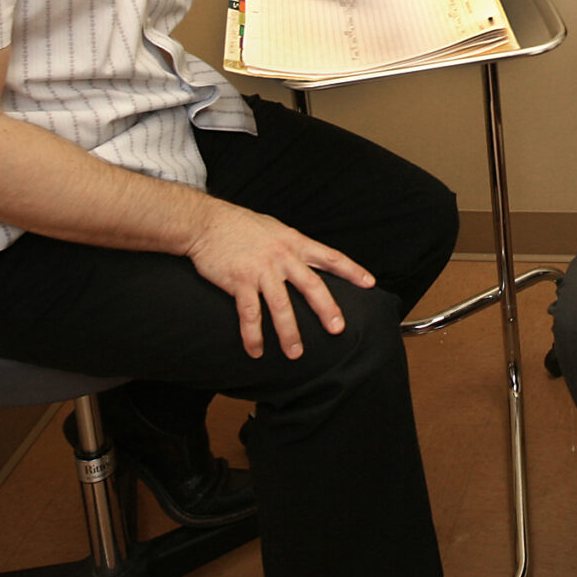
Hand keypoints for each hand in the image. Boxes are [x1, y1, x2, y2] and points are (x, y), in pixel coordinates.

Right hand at [186, 201, 376, 358]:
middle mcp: (282, 257)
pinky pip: (249, 314)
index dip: (352, 270)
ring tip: (295, 353)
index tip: (370, 283)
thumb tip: (308, 259)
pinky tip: (256, 350)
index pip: (330, 257)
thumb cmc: (241, 226)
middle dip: (327, 309)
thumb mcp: (275, 230)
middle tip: (337, 329)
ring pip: (281, 306)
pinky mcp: (239, 282)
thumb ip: (292, 247)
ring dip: (289, 333)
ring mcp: (261, 270)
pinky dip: (253, 335)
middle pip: (312, 286)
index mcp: (294, 243)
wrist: (206, 223)